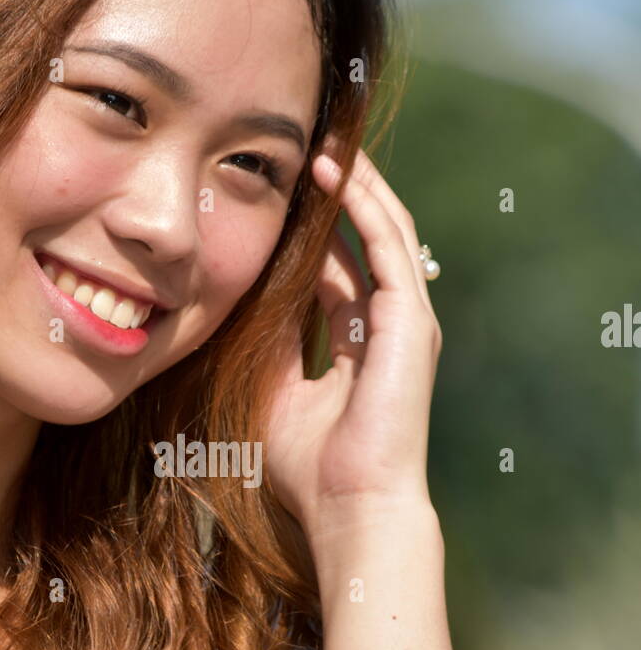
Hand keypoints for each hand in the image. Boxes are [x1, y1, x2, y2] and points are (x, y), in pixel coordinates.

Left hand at [264, 147, 441, 537]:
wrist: (350, 507)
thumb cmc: (309, 469)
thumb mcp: (272, 391)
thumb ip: (267, 343)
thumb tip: (239, 296)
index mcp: (359, 346)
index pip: (337, 273)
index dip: (310, 233)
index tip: (275, 196)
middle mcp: (388, 327)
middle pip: (364, 241)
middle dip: (338, 195)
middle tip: (303, 148)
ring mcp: (405, 321)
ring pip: (383, 230)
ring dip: (354, 184)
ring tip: (322, 141)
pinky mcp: (411, 319)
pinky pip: (386, 244)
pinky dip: (363, 204)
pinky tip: (335, 171)